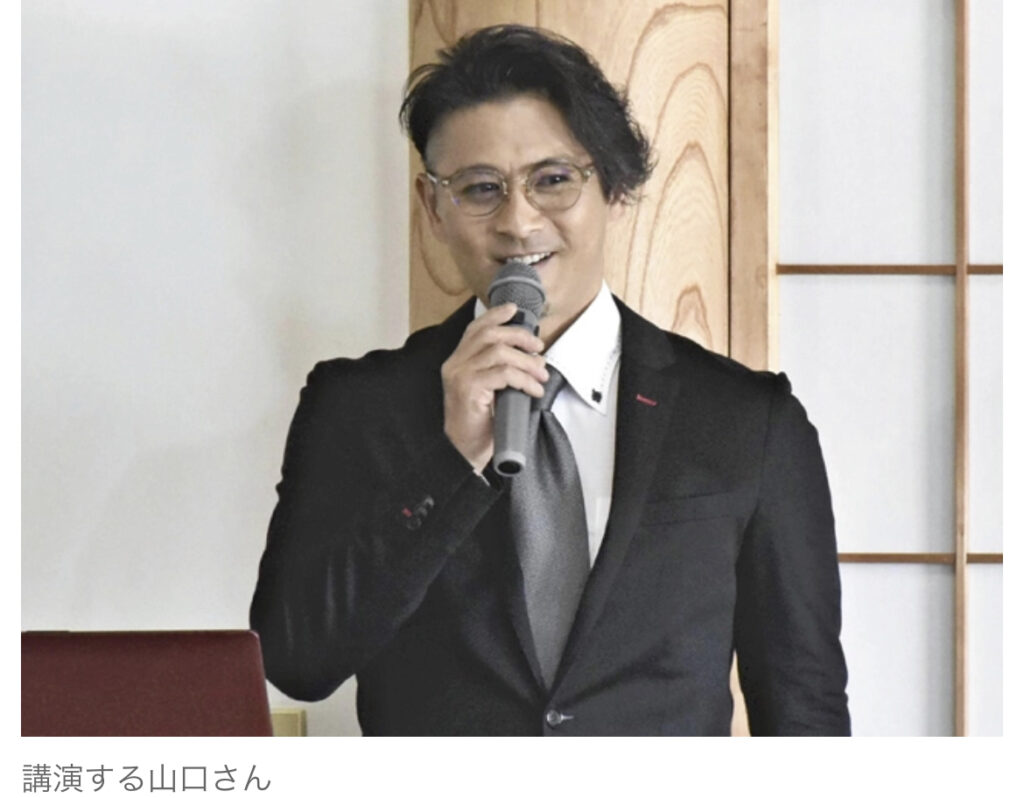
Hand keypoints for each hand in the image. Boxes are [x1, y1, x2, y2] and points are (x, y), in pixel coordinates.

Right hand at [441, 302, 547, 471]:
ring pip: (499, 353)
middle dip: (519, 337)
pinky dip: (524, 379)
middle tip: (539, 348)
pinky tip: (533, 389)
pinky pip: (503, 374)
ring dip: (527, 362)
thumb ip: (498, 370)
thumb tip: (531, 355)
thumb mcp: (488, 390)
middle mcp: (455, 365)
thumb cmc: (478, 423)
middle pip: (490, 335)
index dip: (495, 316)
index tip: (514, 310)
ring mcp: (460, 376)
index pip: (475, 329)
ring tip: (541, 374)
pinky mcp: (469, 390)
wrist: (464, 451)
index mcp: (457, 361)